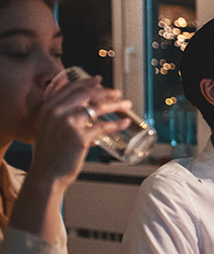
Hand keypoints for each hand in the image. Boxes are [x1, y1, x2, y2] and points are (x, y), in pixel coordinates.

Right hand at [9, 76, 131, 243]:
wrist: (46, 174)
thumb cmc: (50, 155)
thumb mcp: (49, 129)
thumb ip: (61, 118)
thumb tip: (84, 112)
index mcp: (48, 108)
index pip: (70, 89)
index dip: (86, 82)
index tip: (98, 79)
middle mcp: (57, 112)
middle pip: (86, 95)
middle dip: (105, 91)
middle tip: (117, 92)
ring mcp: (69, 123)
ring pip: (97, 108)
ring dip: (115, 104)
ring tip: (127, 104)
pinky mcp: (80, 136)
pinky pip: (103, 126)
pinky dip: (117, 124)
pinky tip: (125, 123)